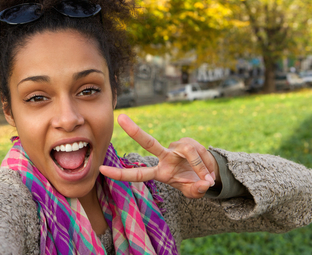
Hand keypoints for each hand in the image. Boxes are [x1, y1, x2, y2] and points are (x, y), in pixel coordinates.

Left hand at [100, 114, 218, 198]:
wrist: (208, 174)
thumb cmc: (194, 184)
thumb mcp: (194, 192)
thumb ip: (196, 191)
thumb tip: (203, 184)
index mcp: (160, 172)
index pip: (138, 174)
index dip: (120, 173)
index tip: (101, 169)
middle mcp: (165, 156)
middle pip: (148, 142)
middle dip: (134, 131)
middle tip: (120, 118)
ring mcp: (176, 147)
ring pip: (188, 152)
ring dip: (199, 167)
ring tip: (208, 180)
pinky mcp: (188, 142)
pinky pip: (199, 153)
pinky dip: (206, 166)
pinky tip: (210, 173)